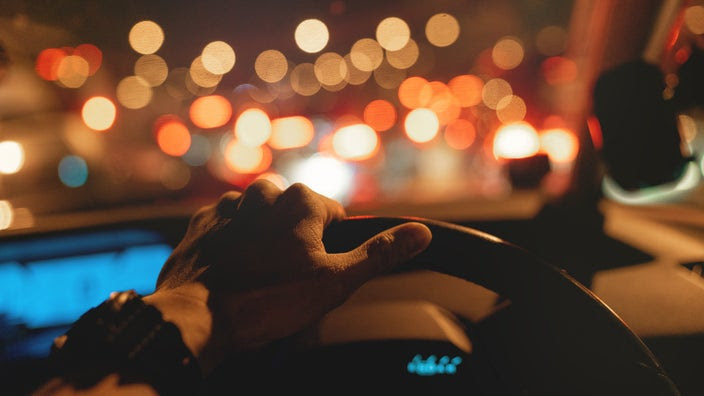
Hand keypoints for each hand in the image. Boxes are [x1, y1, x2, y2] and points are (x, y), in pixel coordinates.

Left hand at [143, 180, 431, 374]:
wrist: (196, 317)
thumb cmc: (266, 300)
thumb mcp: (335, 282)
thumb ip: (379, 253)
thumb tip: (422, 232)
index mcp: (300, 200)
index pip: (333, 216)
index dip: (331, 247)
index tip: (317, 272)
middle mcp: (263, 193)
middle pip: (295, 214)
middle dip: (296, 240)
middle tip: (288, 279)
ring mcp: (228, 206)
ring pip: (260, 219)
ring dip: (263, 240)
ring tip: (258, 278)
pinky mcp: (200, 223)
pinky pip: (226, 227)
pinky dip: (232, 245)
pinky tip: (233, 272)